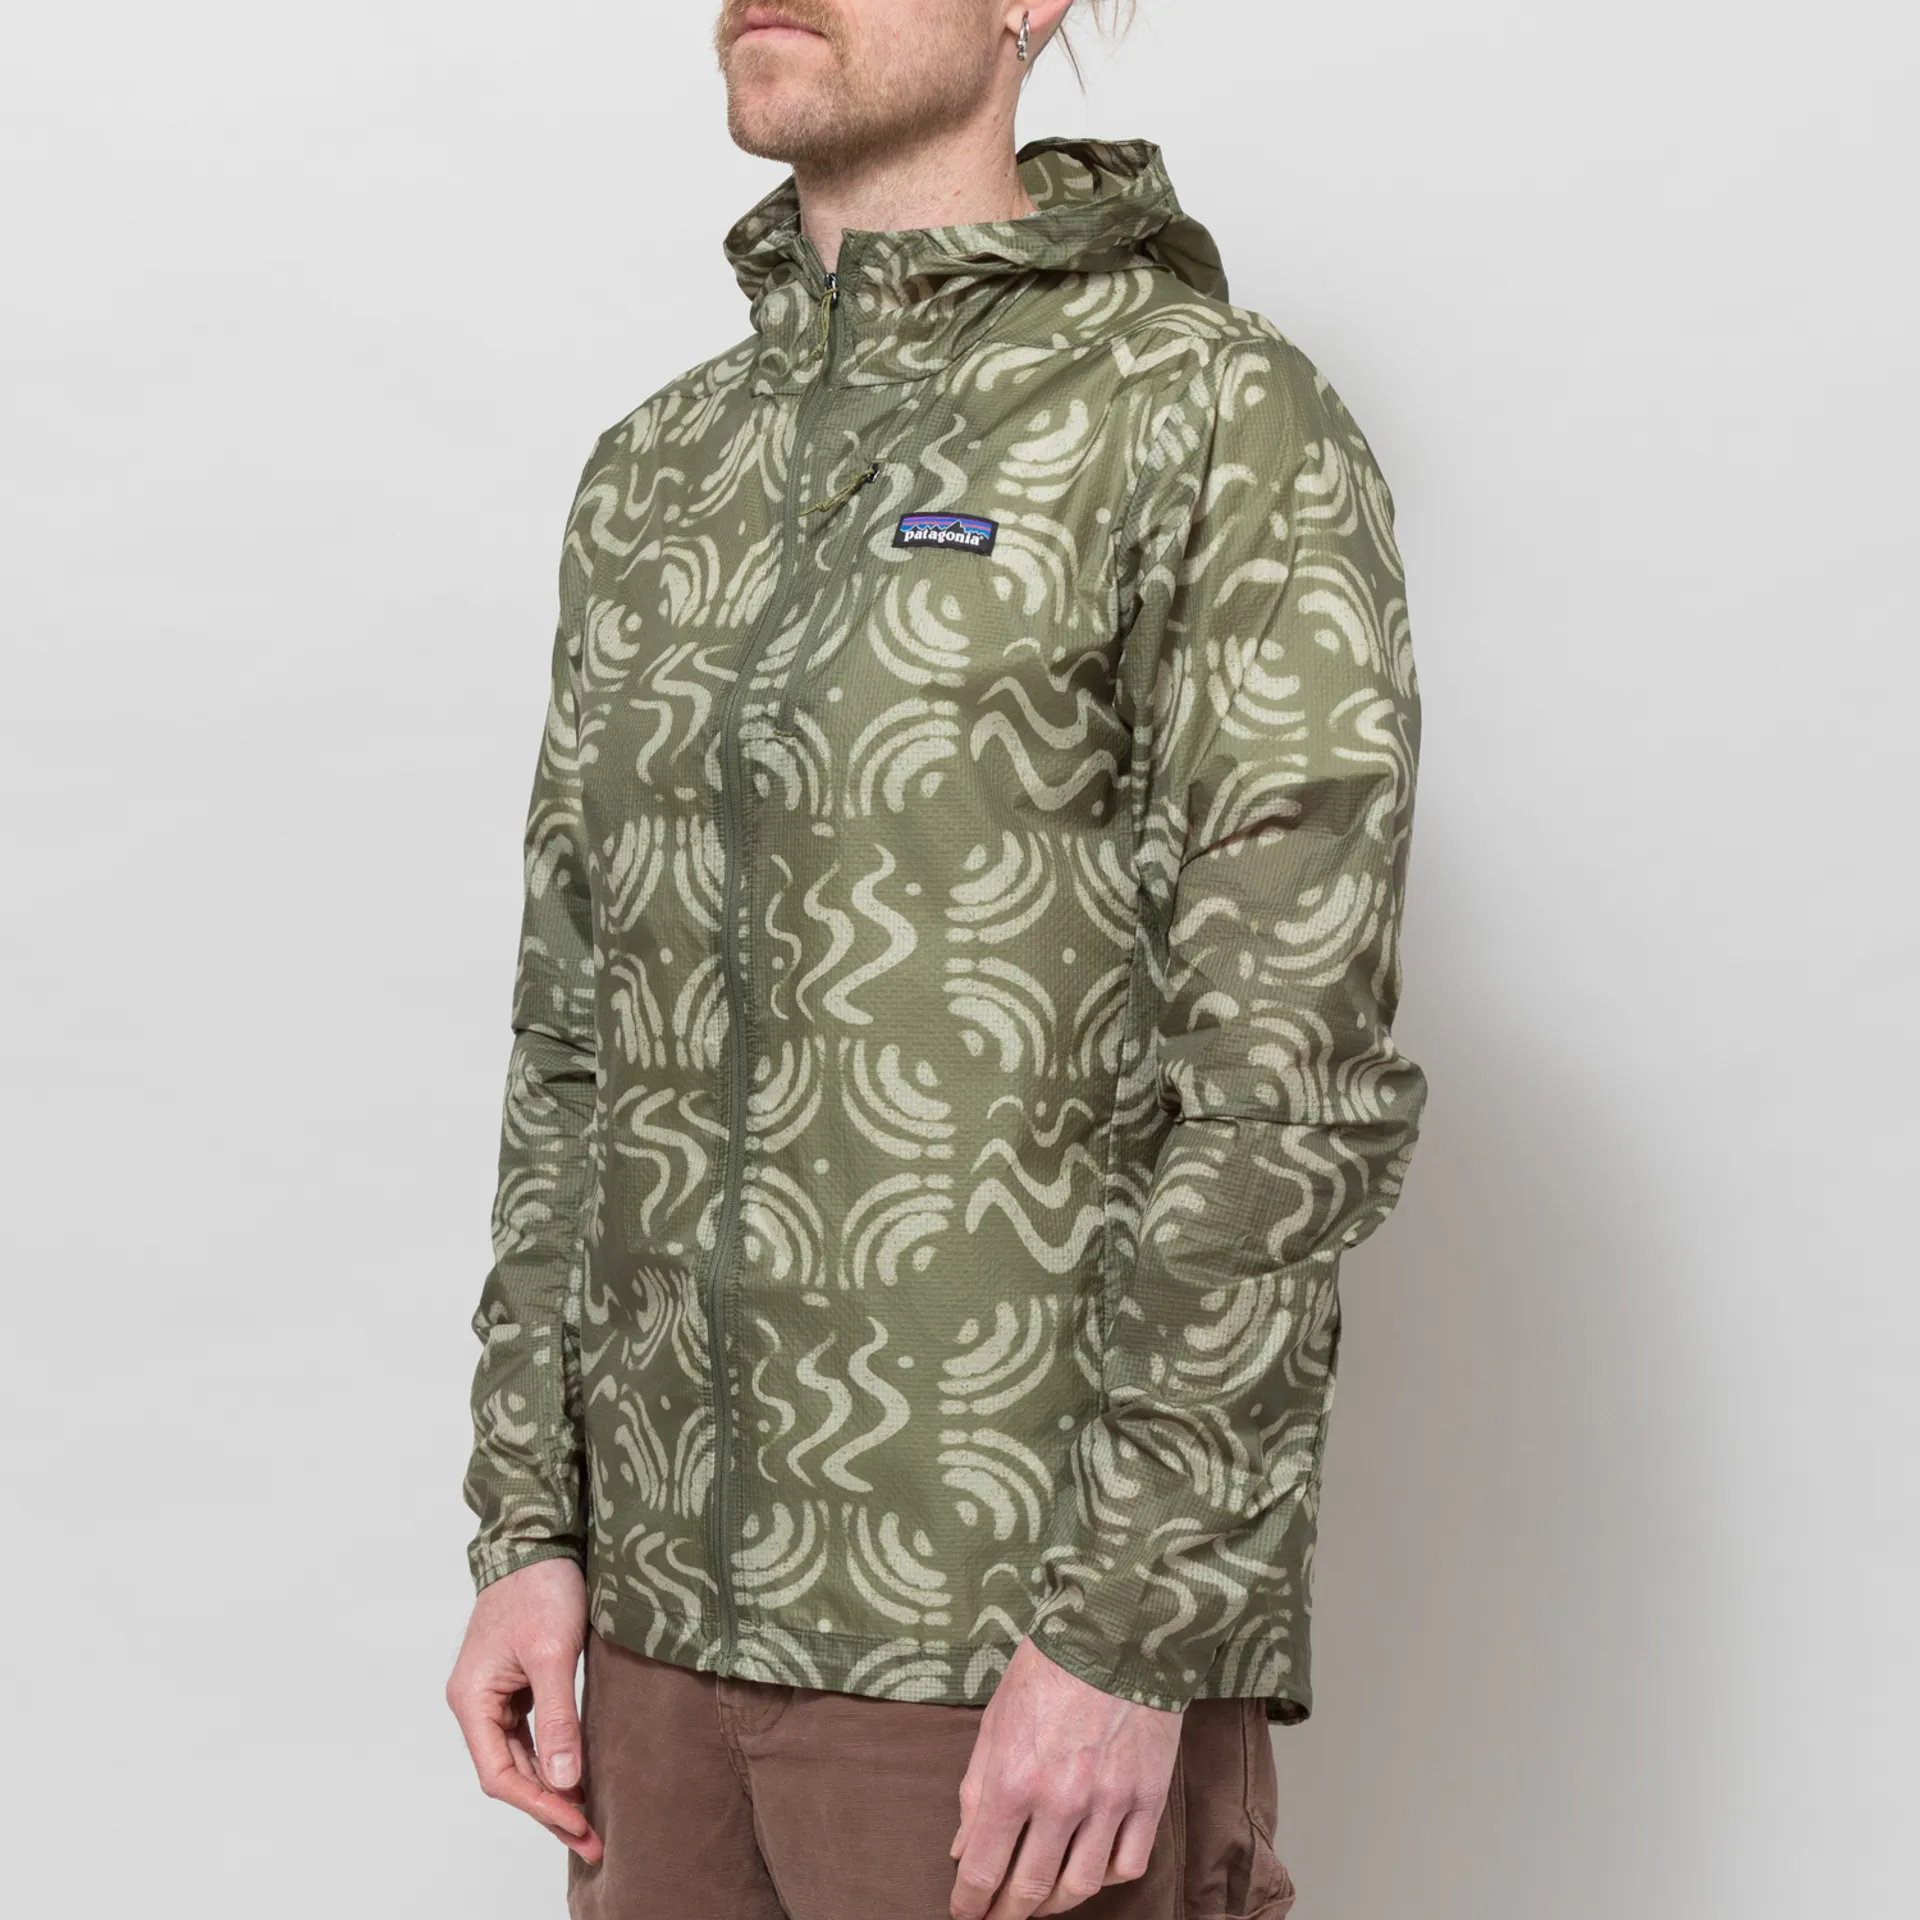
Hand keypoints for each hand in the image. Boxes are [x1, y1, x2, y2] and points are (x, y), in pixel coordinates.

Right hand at [445, 1556, 603, 1863]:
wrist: (539, 1538)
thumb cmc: (540, 1587)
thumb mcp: (552, 1653)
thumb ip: (557, 1719)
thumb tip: (563, 1780)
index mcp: (472, 1698)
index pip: (499, 1773)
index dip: (539, 1804)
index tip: (579, 1824)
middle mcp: (476, 1702)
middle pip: (510, 1771)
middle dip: (550, 1805)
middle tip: (593, 1838)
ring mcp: (496, 1693)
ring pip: (522, 1756)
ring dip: (553, 1786)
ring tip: (590, 1818)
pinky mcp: (518, 1682)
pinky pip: (532, 1733)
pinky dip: (554, 1757)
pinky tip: (580, 1774)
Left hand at [949, 1634, 1182, 1919]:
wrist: (1116, 1630)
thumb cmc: (1048, 1668)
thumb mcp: (995, 1719)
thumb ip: (975, 1788)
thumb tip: (961, 1848)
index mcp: (1013, 1779)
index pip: (983, 1869)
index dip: (969, 1903)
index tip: (965, 1915)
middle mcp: (1060, 1801)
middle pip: (1030, 1889)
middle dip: (1007, 1915)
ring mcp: (1109, 1803)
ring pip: (1081, 1886)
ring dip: (1055, 1904)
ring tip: (1042, 1903)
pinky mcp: (1148, 1797)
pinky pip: (1129, 1864)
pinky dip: (1107, 1878)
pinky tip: (1091, 1870)